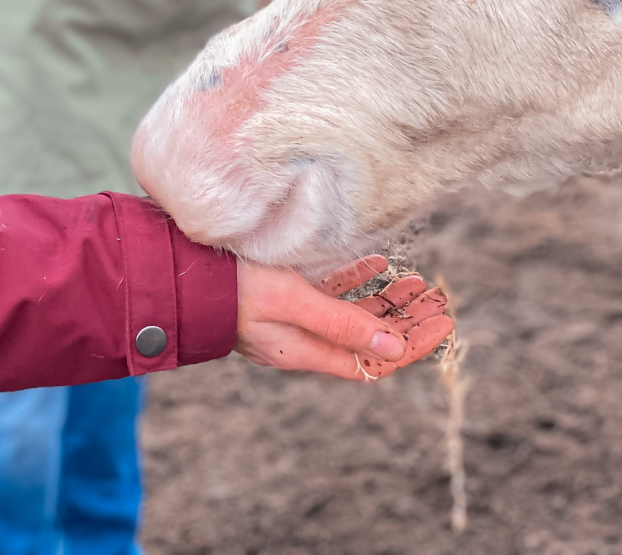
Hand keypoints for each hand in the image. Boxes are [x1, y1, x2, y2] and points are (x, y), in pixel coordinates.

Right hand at [236, 255, 453, 380]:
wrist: (179, 272)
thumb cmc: (231, 286)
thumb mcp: (291, 301)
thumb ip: (340, 323)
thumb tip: (394, 347)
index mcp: (304, 350)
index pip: (373, 359)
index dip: (411, 345)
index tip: (442, 323)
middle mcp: (301, 338)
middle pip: (368, 336)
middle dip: (406, 319)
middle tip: (438, 298)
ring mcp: (291, 316)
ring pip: (352, 313)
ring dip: (386, 298)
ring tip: (417, 280)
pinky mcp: (280, 293)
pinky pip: (329, 292)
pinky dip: (355, 280)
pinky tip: (375, 262)